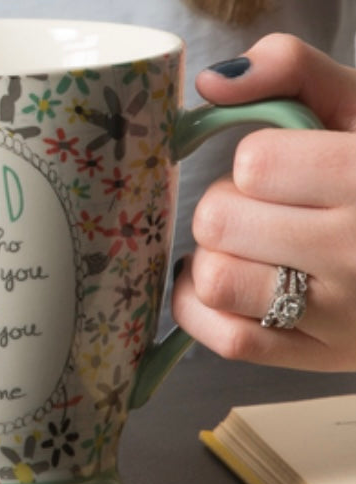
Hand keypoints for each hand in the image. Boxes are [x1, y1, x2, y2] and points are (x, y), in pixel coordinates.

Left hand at [172, 34, 355, 370]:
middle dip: (224, 207)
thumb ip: (294, 71)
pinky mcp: (316, 355)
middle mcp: (354, 252)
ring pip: (216, 281)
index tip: (277, 169)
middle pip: (220, 223)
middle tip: (256, 210)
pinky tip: (218, 282)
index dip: (252, 162)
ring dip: (211, 257)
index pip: (254, 165)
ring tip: (242, 248)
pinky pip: (225, 340)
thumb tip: (211, 84)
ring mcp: (335, 314)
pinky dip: (199, 308)